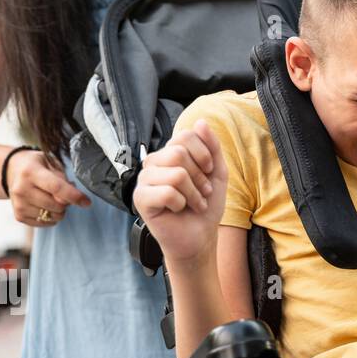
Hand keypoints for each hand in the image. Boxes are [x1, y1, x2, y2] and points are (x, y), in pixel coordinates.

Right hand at [7, 149, 91, 226]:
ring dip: (60, 210)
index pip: (56, 187)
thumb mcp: (50, 162)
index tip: (87, 202)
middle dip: (67, 202)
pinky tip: (46, 205)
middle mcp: (21, 189)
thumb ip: (62, 178)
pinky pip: (45, 223)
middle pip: (56, 205)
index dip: (74, 196)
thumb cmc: (36, 165)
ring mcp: (19, 205)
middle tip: (65, 193)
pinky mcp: (19, 216)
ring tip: (53, 198)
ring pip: (52, 216)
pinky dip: (52, 217)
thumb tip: (72, 197)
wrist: (11, 171)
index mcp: (30, 172)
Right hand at [132, 120, 227, 263]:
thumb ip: (211, 146)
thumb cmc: (206, 204)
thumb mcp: (217, 172)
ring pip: (176, 173)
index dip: (204, 154)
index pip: (185, 135)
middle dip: (200, 176)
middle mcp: (153, 163)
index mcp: (169, 153)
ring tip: (194, 203)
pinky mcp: (140, 199)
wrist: (200, 236)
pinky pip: (166, 192)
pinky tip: (178, 210)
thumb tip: (200, 121)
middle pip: (179, 153)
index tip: (208, 171)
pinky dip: (181, 203)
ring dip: (193, 193)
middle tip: (202, 192)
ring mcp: (144, 180)